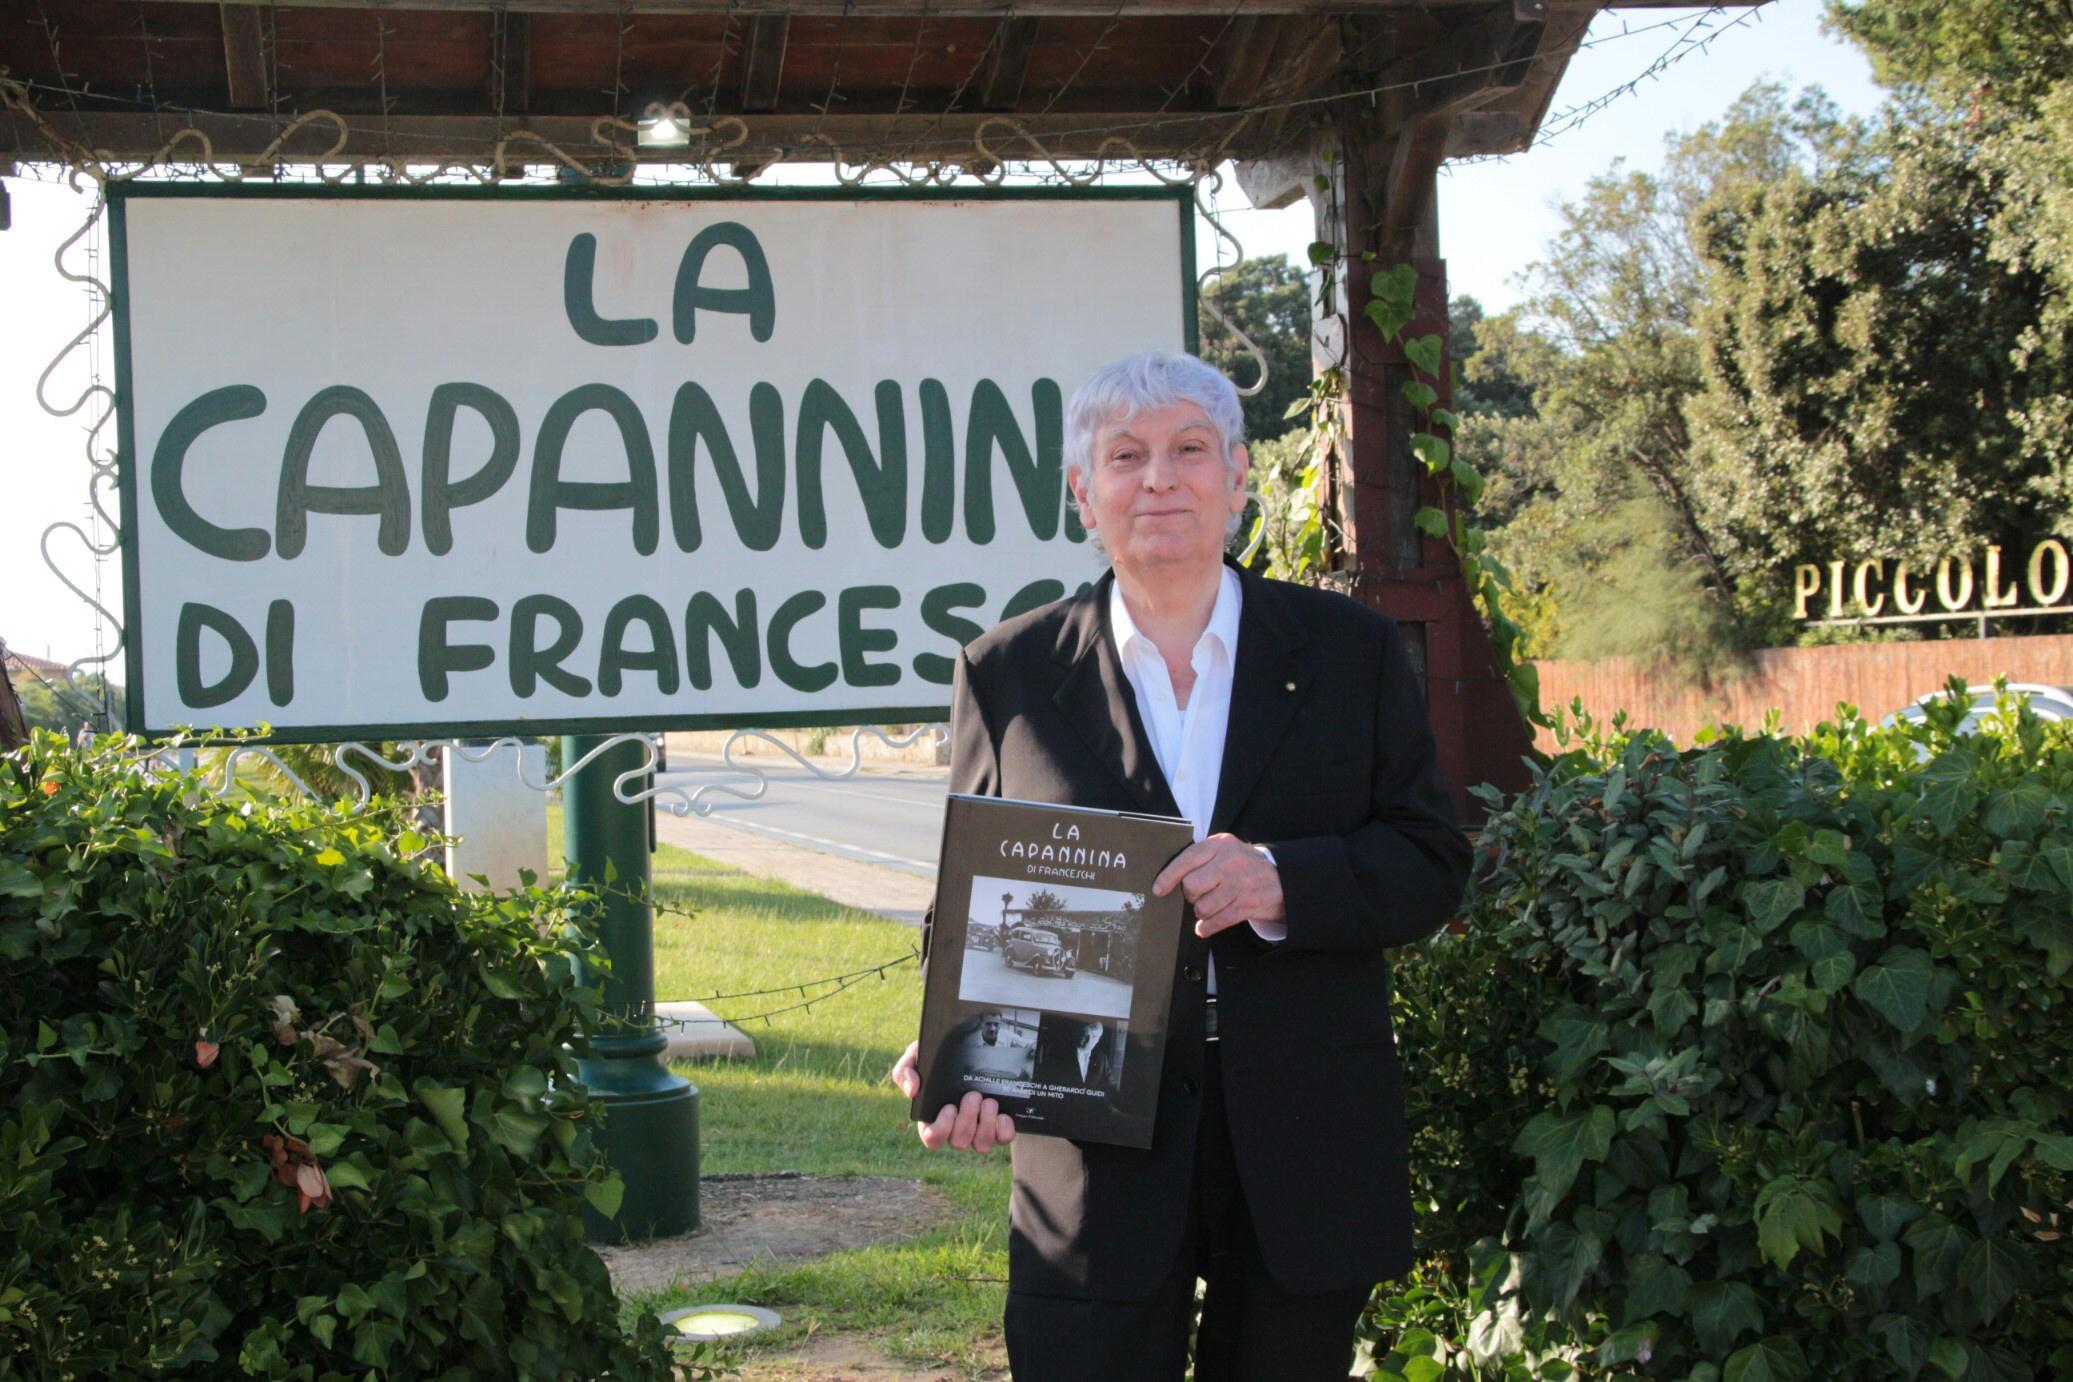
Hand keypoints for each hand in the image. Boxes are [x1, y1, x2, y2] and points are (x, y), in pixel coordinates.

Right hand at [889, 1040, 1015, 1151]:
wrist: (969, 1042)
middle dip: (967, 1120)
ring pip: (981, 1144)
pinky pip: (1003, 1138)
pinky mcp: (998, 1125)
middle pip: (958, 1141)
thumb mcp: (916, 1056)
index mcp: (933, 1117)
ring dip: (985, 1124)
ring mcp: (978, 1129)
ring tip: (989, 1101)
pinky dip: (1004, 1130)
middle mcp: (956, 1128)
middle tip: (973, 1095)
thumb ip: (905, 1070)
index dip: (941, 1129)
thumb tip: (912, 1090)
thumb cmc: (937, 1056)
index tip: (949, 1107)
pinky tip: (1002, 1114)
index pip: (932, 1139)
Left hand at [1152, 834, 1284, 938]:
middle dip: (1191, 895)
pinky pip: (1217, 921)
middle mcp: (1229, 862)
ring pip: (1202, 906)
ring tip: (1210, 905)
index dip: (1169, 876)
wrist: (1282, 879)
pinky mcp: (1247, 905)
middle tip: (1200, 894)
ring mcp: (1239, 884)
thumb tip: (1170, 878)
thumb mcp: (1226, 850)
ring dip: (1202, 911)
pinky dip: (1207, 927)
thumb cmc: (1244, 865)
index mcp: (1220, 844)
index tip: (1158, 888)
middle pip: (1191, 886)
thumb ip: (1202, 858)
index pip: (1187, 859)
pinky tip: (1205, 926)